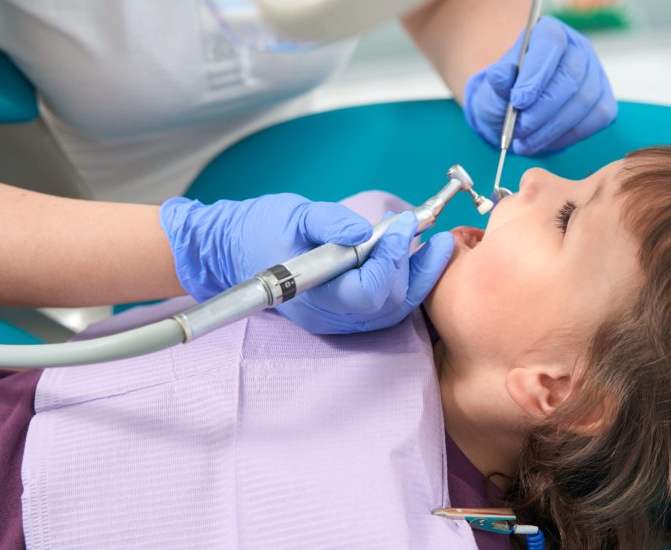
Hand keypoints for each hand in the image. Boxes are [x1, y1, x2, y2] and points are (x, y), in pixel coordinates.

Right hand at [160, 194, 453, 333]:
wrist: (232, 249)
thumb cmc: (259, 229)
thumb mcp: (293, 214)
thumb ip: (329, 221)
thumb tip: (364, 231)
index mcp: (314, 294)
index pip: (369, 291)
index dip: (391, 258)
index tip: (400, 224)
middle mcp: (329, 317)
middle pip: (388, 305)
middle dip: (412, 266)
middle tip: (422, 229)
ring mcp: (337, 320)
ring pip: (392, 311)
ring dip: (418, 277)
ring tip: (438, 245)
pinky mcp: (344, 312)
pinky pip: (384, 308)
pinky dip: (405, 283)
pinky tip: (416, 257)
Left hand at [463, 16, 616, 155]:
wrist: (517, 117)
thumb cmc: (505, 97)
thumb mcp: (493, 90)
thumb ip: (497, 82)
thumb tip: (499, 75)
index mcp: (548, 33)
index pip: (550, 43)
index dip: (536, 73)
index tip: (518, 101)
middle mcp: (578, 49)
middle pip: (570, 75)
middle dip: (542, 109)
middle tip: (519, 130)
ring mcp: (595, 74)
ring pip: (583, 101)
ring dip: (552, 128)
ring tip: (524, 143)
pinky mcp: (604, 101)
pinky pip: (596, 119)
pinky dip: (568, 136)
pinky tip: (546, 141)